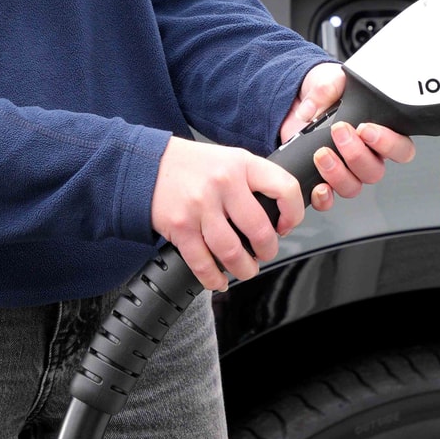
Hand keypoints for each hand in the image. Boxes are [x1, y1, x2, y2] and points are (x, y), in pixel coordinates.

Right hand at [151, 138, 307, 291]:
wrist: (146, 164)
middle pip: (260, 230)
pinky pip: (203, 264)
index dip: (293, 214)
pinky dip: (214, 279)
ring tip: (245, 269)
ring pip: (233, 253)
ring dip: (244, 269)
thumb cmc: (190, 165)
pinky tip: (219, 279)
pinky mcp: (180, 226)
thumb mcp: (228, 159)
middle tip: (264, 253)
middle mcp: (223, 183)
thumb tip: (276, 216)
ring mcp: (200, 206)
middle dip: (267, 251)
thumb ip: (252, 181)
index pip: (285, 188)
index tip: (286, 225)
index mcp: (242, 164)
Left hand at [278, 64, 414, 213]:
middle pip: (375, 171)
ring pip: (353, 187)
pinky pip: (329, 200)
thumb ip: (328, 86)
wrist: (295, 103)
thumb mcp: (329, 79)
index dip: (388, 144)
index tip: (366, 128)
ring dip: (338, 173)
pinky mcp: (322, 180)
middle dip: (356, 153)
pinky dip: (324, 197)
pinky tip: (317, 184)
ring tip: (322, 152)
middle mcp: (366, 157)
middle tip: (339, 132)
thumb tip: (314, 108)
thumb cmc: (323, 93)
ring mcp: (345, 171)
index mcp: (380, 134)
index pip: (401, 149)